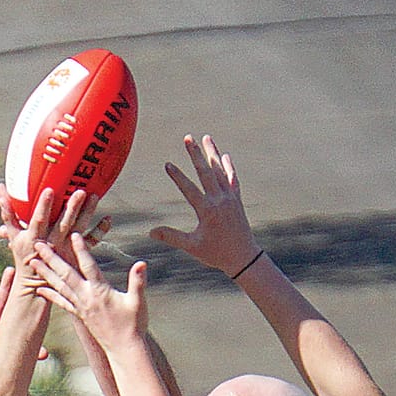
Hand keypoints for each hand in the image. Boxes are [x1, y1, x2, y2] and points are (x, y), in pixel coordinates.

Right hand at [0, 181, 92, 277]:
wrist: (36, 283)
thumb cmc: (23, 253)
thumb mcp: (13, 233)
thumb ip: (7, 209)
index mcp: (35, 237)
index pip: (39, 220)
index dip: (44, 206)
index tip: (50, 190)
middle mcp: (52, 243)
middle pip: (63, 224)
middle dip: (72, 208)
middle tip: (80, 191)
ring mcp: (66, 249)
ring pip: (78, 230)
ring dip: (87, 213)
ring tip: (95, 196)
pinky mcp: (77, 254)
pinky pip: (91, 242)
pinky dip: (100, 230)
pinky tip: (108, 219)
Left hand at [25, 234, 150, 357]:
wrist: (124, 349)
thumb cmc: (134, 325)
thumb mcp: (138, 302)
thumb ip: (138, 282)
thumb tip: (141, 264)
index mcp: (100, 291)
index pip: (88, 266)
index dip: (80, 249)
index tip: (72, 233)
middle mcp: (86, 298)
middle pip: (66, 274)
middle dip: (51, 258)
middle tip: (37, 244)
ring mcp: (81, 307)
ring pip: (59, 287)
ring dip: (45, 273)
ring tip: (32, 262)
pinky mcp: (80, 315)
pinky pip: (62, 303)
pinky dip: (50, 295)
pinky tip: (39, 290)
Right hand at [150, 134, 261, 277]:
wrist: (244, 258)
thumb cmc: (217, 254)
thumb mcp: (192, 247)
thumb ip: (171, 237)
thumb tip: (150, 232)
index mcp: (207, 211)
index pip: (189, 189)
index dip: (177, 176)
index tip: (168, 164)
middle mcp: (219, 201)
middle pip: (206, 172)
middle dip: (195, 154)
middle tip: (188, 137)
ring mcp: (230, 198)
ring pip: (220, 171)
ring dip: (212, 153)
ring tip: (206, 137)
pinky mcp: (237, 200)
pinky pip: (232, 179)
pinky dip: (228, 167)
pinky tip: (224, 156)